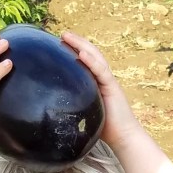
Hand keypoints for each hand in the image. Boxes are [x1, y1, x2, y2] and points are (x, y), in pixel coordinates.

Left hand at [60, 31, 143, 148]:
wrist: (123, 137)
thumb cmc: (103, 128)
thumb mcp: (83, 113)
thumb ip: (73, 105)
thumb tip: (50, 109)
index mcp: (96, 82)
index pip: (85, 61)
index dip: (74, 50)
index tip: (59, 43)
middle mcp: (103, 78)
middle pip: (90, 54)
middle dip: (76, 42)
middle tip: (62, 34)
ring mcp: (108, 81)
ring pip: (96, 57)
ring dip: (81, 45)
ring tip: (68, 37)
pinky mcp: (112, 87)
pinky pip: (101, 71)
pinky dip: (92, 61)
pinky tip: (82, 54)